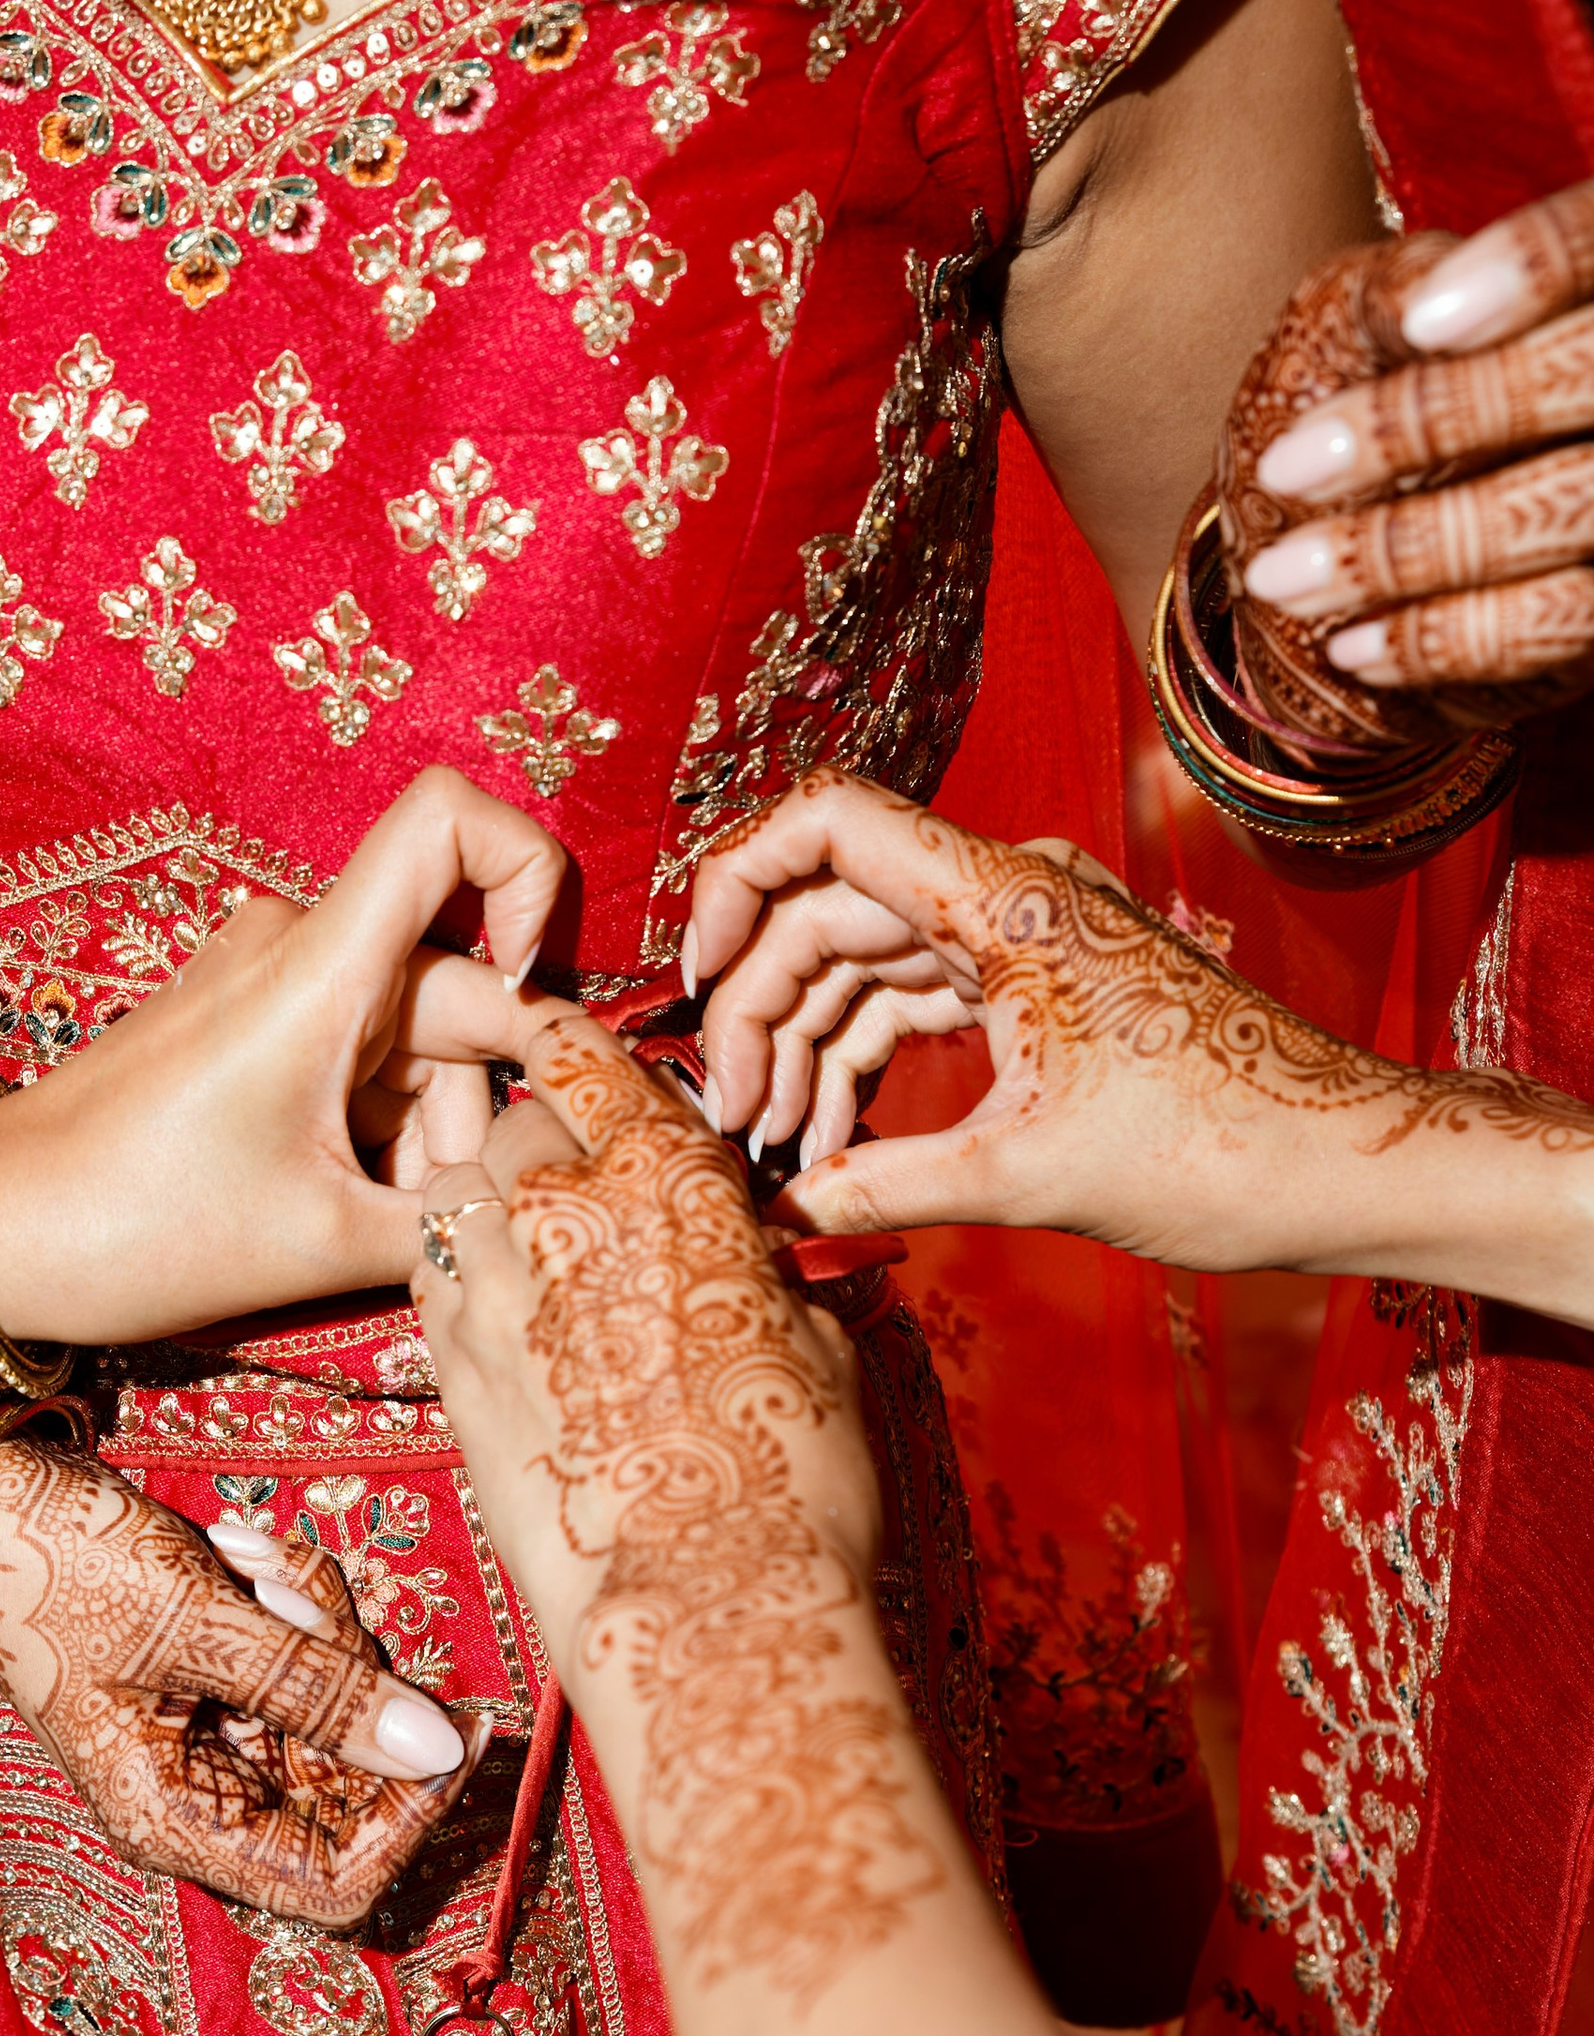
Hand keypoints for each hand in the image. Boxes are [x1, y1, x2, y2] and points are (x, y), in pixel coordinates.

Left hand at [0, 767, 562, 1344]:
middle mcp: (297, 946)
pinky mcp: (246, 1024)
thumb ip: (459, 1219)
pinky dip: (371, 1135)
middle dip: (469, 1109)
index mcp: (319, 968)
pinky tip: (332, 1209)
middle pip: (459, 989)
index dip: (532, 878)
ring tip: (359, 1227)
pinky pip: (358, 1061)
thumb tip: (546, 1209)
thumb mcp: (325, 1245)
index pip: (453, 820)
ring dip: (419, 1140)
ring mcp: (267, 982)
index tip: (532, 992)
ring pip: (413, 1043)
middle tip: (430, 1215)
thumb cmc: (137, 1229)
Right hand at [0, 1438, 476, 1924]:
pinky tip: (245, 1554)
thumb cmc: (54, 1571)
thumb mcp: (194, 1624)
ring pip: (337, 1710)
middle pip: (348, 1785)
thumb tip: (435, 1749)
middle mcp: (202, 1797)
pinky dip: (296, 1604)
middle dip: (351, 1682)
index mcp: (176, 1821)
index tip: (452, 1728)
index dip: (406, 1821)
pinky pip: (305, 1662)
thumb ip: (318, 1690)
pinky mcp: (223, 1682)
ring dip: (317, 1624)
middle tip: (303, 1596)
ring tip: (253, 1561)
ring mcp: (215, 1737)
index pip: (334, 1884)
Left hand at [412, 1014, 934, 2004]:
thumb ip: (757, 1274)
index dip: (577, 1054)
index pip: (594, 1065)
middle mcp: (563, 1215)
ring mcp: (490, 1294)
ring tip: (523, 1237)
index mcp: (668, 1179)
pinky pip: (432, 1284)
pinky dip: (456, 1277)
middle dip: (535, 1138)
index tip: (575, 1060)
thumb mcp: (810, 1345)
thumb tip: (748, 1261)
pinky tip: (495, 1309)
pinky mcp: (450, 1374)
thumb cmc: (790, 1482)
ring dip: (481, 1202)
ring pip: (452, 1196)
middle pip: (512, 1125)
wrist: (702, 1603)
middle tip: (570, 1176)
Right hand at [681, 774, 1593, 1276]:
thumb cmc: (1217, 1149)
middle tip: (735, 1125)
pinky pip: (918, 1003)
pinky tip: (835, 1142)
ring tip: (783, 1154)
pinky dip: (866, 1063)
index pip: (827, 824)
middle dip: (762, 1013)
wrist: (1341, 1164)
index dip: (734, 884)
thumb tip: (782, 1212)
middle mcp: (1010, 895)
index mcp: (1006, 900)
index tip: (693, 983)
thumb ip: (883, 1186)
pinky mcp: (1041, 988)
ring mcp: (1026, 939)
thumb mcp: (1028, 1177)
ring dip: (809, 1051)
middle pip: (828, 913)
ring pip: (867, 966)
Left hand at [1230, 185, 1593, 724]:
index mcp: (1592, 290)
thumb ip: (1394, 293)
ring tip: (1280, 579)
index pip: (1591, 244)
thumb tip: (1415, 300)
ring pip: (1569, 509)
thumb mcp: (1370, 320)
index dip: (1528, 269)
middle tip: (1281, 472)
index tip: (1421, 321)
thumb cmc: (1374, 400)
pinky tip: (1351, 647)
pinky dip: (1450, 636)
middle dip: (1426, 425)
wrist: (1405, 539)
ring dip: (1410, 552)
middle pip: (1580, 375)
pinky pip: (1560, 621)